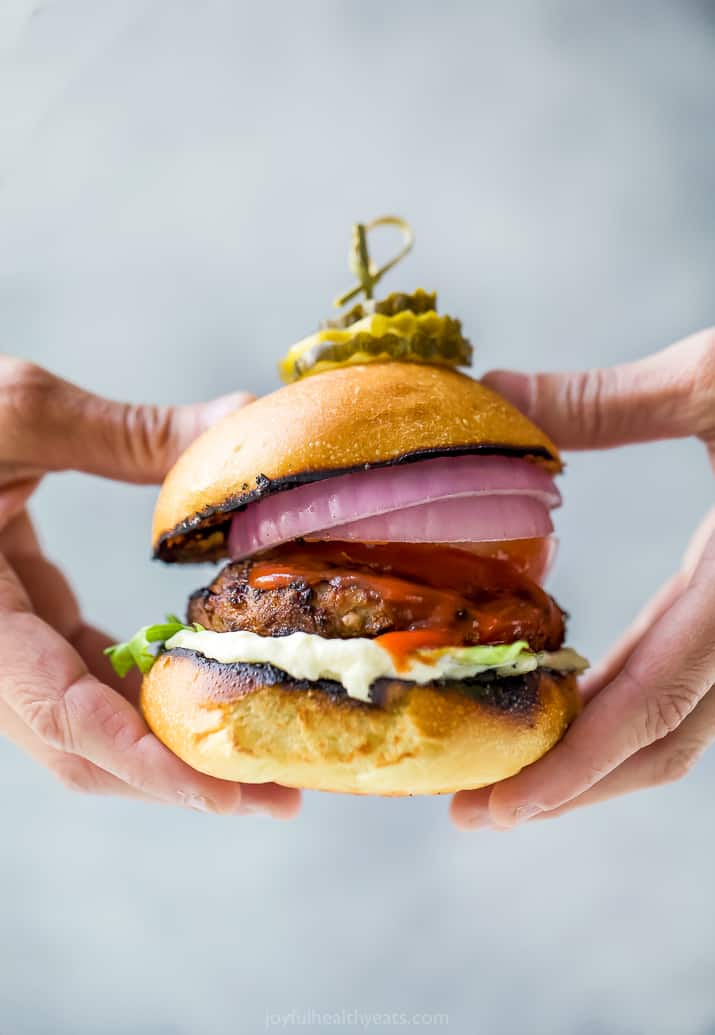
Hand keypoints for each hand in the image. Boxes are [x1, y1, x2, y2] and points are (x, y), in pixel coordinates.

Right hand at [0, 357, 299, 816]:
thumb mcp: (19, 412)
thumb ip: (129, 433)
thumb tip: (242, 421)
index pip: (57, 711)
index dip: (143, 761)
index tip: (226, 791)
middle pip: (80, 748)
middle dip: (177, 778)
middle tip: (278, 791)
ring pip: (81, 726)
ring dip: (167, 745)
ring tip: (259, 750)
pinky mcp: (16, 629)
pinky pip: (79, 682)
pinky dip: (141, 696)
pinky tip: (204, 686)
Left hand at [452, 327, 714, 828]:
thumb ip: (608, 402)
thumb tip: (494, 392)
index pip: (656, 704)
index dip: (577, 767)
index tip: (500, 807)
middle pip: (660, 741)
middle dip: (568, 786)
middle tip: (474, 809)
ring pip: (675, 722)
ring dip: (590, 758)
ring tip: (504, 773)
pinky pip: (682, 681)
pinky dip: (620, 708)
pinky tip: (564, 700)